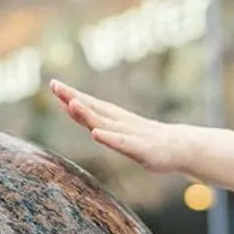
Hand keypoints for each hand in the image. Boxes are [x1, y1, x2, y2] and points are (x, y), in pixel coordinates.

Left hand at [50, 81, 193, 173]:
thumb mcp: (120, 131)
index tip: (54, 84)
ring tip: (72, 103)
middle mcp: (119, 122)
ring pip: (105, 123)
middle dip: (73, 98)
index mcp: (113, 118)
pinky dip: (109, 138)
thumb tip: (79, 113)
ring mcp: (129, 134)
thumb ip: (99, 122)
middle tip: (55, 85)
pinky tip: (97, 133)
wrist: (180, 147)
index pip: (89, 105)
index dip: (70, 96)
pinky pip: (122, 143)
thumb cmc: (147, 140)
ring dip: (88, 114)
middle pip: (92, 109)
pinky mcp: (140, 149)